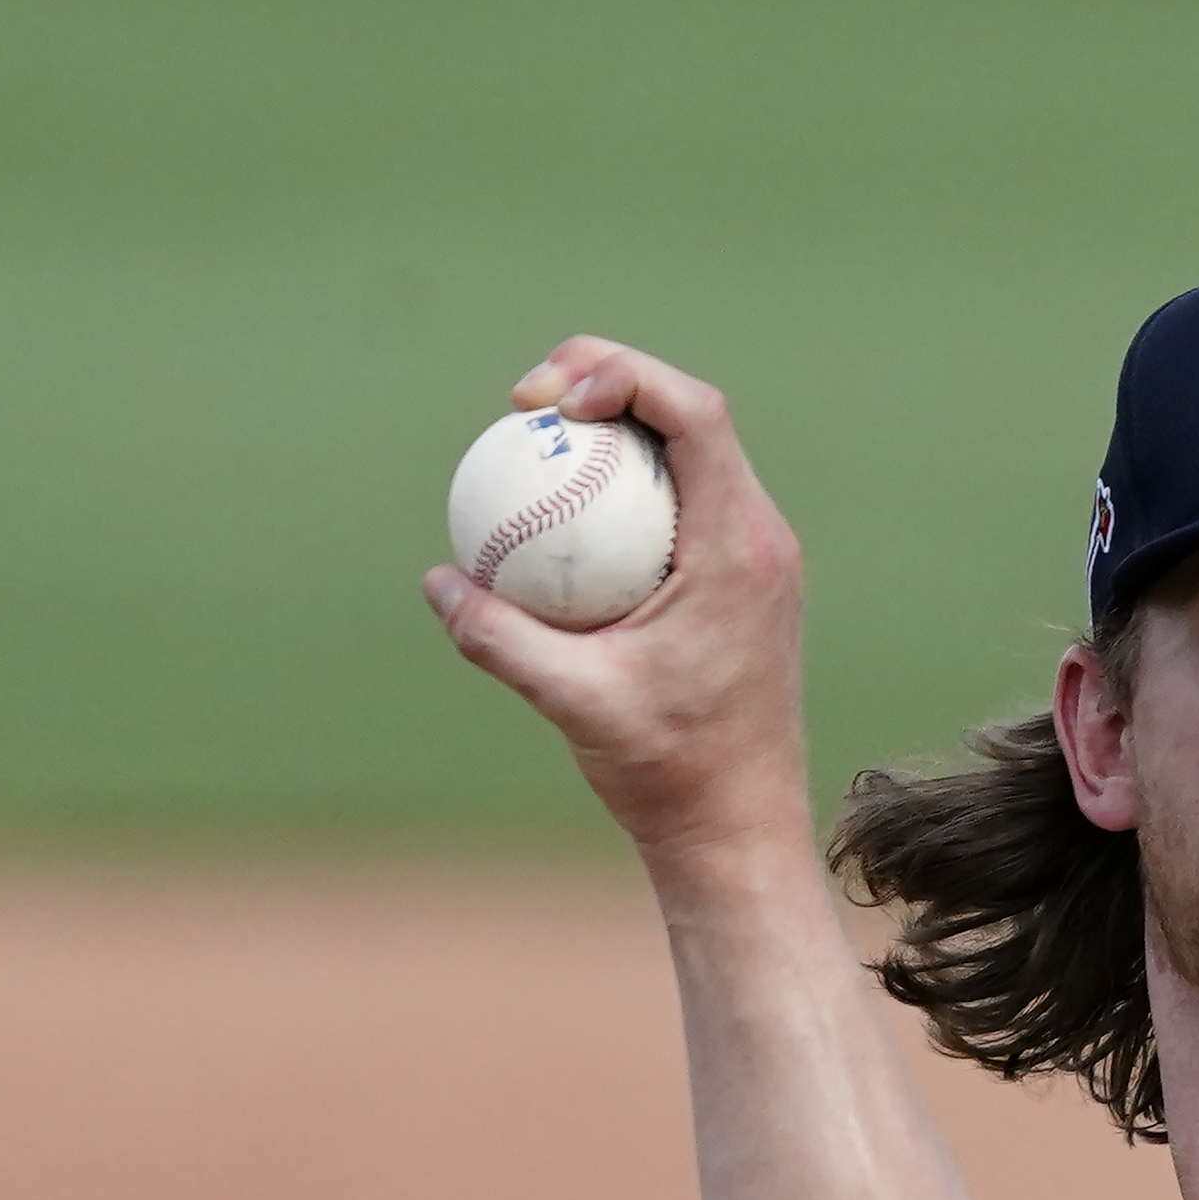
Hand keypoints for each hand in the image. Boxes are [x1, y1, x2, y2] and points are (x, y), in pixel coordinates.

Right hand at [421, 338, 810, 867]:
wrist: (738, 826)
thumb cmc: (672, 771)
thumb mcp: (573, 702)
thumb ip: (500, 639)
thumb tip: (437, 581)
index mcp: (739, 549)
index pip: (696, 414)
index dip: (622, 373)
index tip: (547, 400)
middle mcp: (761, 539)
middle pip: (692, 414)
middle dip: (607, 379)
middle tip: (525, 402)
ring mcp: (756, 558)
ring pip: (691, 453)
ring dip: (617, 427)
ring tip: (537, 435)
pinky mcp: (741, 580)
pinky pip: (683, 502)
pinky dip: (625, 486)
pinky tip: (559, 511)